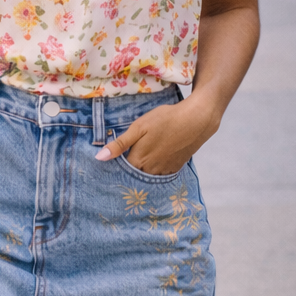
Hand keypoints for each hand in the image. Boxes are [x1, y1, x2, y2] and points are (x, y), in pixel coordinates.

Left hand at [96, 98, 217, 176]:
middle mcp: (151, 170)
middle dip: (126, 171)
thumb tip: (99, 158)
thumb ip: (119, 144)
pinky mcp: (176, 167)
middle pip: (134, 175)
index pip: (120, 171)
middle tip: (122, 160)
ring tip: (138, 160)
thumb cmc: (165, 120)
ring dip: (141, 171)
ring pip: (147, 175)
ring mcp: (165, 170)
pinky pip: (160, 174)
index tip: (107, 164)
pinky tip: (152, 160)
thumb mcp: (138, 128)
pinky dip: (154, 170)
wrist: (197, 120)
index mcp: (139, 160)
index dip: (114, 167)